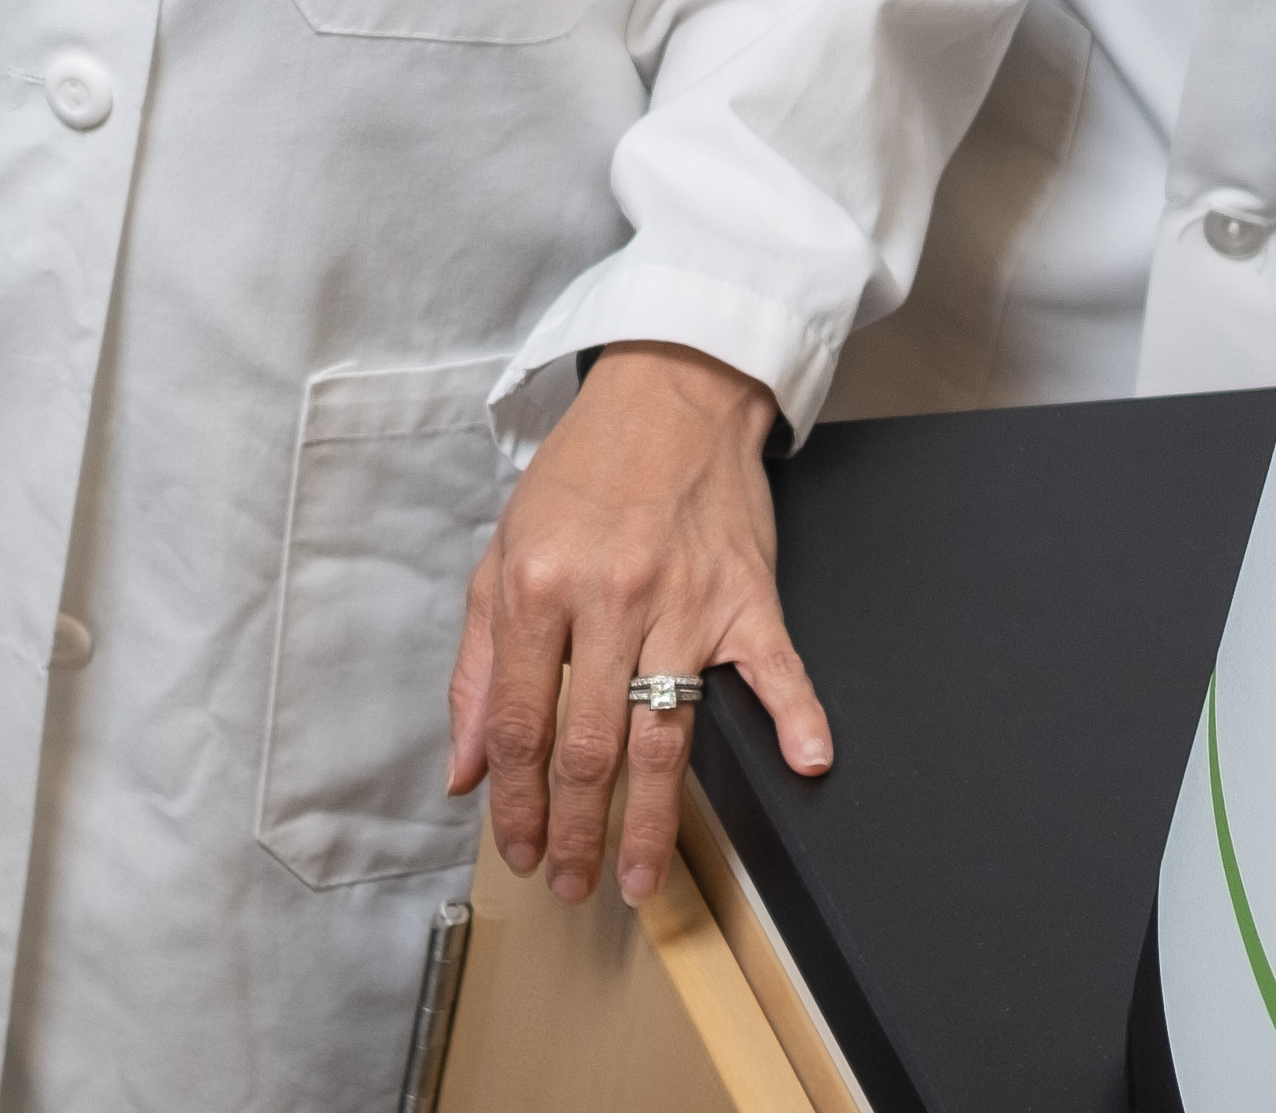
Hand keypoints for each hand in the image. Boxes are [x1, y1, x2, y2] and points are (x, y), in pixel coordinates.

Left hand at [447, 342, 829, 908]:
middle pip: (591, 746)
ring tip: (641, 877)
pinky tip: (810, 761)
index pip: (522, 725)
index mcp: (539, 588)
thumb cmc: (583, 474)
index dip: (515, 803)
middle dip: (577, 831)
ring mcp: (688, 599)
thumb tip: (465, 769)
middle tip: (572, 884)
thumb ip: (478, 668)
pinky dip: (798, 714)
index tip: (518, 853)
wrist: (671, 391)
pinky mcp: (749, 592)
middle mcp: (611, 598)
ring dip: (654, 818)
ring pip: (668, 731)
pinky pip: (776, 664)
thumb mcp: (501, 556)